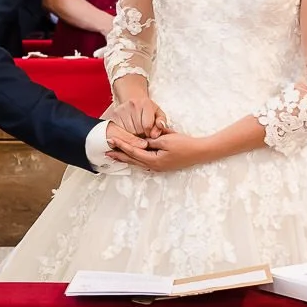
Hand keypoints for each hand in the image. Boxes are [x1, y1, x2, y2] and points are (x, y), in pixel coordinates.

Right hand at [105, 94, 169, 137]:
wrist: (134, 99)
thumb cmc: (149, 110)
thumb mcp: (158, 114)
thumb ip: (161, 123)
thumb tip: (155, 134)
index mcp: (145, 103)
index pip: (147, 126)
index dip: (150, 133)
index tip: (150, 132)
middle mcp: (132, 104)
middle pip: (137, 130)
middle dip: (141, 135)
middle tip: (143, 133)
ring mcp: (122, 109)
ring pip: (128, 132)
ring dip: (133, 136)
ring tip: (137, 131)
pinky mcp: (114, 115)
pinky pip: (120, 131)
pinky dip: (125, 134)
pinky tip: (129, 131)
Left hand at [117, 128, 236, 171]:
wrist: (200, 151)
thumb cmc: (184, 144)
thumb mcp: (166, 139)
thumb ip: (151, 140)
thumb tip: (141, 141)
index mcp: (154, 160)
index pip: (134, 152)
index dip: (122, 146)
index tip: (111, 141)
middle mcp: (154, 166)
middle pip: (133, 160)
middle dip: (120, 155)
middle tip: (106, 152)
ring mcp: (158, 167)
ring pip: (138, 163)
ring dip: (126, 158)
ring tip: (115, 155)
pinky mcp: (162, 165)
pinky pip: (145, 162)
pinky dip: (136, 159)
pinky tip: (132, 158)